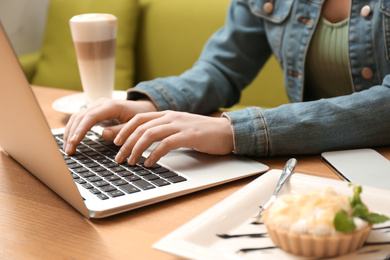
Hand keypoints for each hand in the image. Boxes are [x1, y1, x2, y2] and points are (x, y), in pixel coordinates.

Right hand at [63, 98, 156, 154]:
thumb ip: (121, 130)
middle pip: (80, 117)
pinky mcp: (95, 111)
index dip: (81, 130)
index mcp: (111, 106)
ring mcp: (97, 106)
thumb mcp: (135, 125)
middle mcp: (101, 103)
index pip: (90, 117)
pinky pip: (80, 119)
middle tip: (68, 150)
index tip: (74, 142)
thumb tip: (103, 134)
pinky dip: (74, 129)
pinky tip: (70, 140)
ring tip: (67, 148)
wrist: (142, 109)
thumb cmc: (140, 117)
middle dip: (72, 134)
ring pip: (77, 117)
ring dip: (70, 132)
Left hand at [107, 110, 233, 166]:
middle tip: (118, 158)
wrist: (227, 131)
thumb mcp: (179, 128)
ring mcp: (180, 125)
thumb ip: (163, 132)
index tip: (115, 143)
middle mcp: (171, 117)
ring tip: (131, 162)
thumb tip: (144, 142)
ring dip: (137, 150)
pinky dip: (154, 154)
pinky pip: (166, 144)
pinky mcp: (189, 136)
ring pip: (150, 134)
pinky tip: (150, 163)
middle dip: (126, 144)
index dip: (124, 130)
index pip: (139, 118)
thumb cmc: (203, 133)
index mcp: (167, 114)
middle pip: (140, 127)